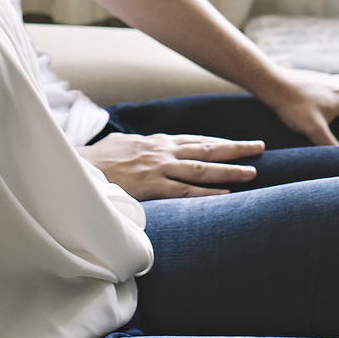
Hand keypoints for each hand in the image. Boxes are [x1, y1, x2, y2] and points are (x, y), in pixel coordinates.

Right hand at [77, 131, 263, 199]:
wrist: (79, 167)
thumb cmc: (98, 159)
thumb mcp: (123, 144)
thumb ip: (141, 146)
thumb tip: (148, 148)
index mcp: (157, 142)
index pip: (196, 141)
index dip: (220, 143)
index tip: (239, 145)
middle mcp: (163, 151)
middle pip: (207, 149)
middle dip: (235, 149)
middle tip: (260, 148)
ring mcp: (159, 168)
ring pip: (202, 169)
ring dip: (229, 171)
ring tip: (252, 172)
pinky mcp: (153, 186)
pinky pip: (186, 192)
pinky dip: (208, 194)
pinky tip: (226, 195)